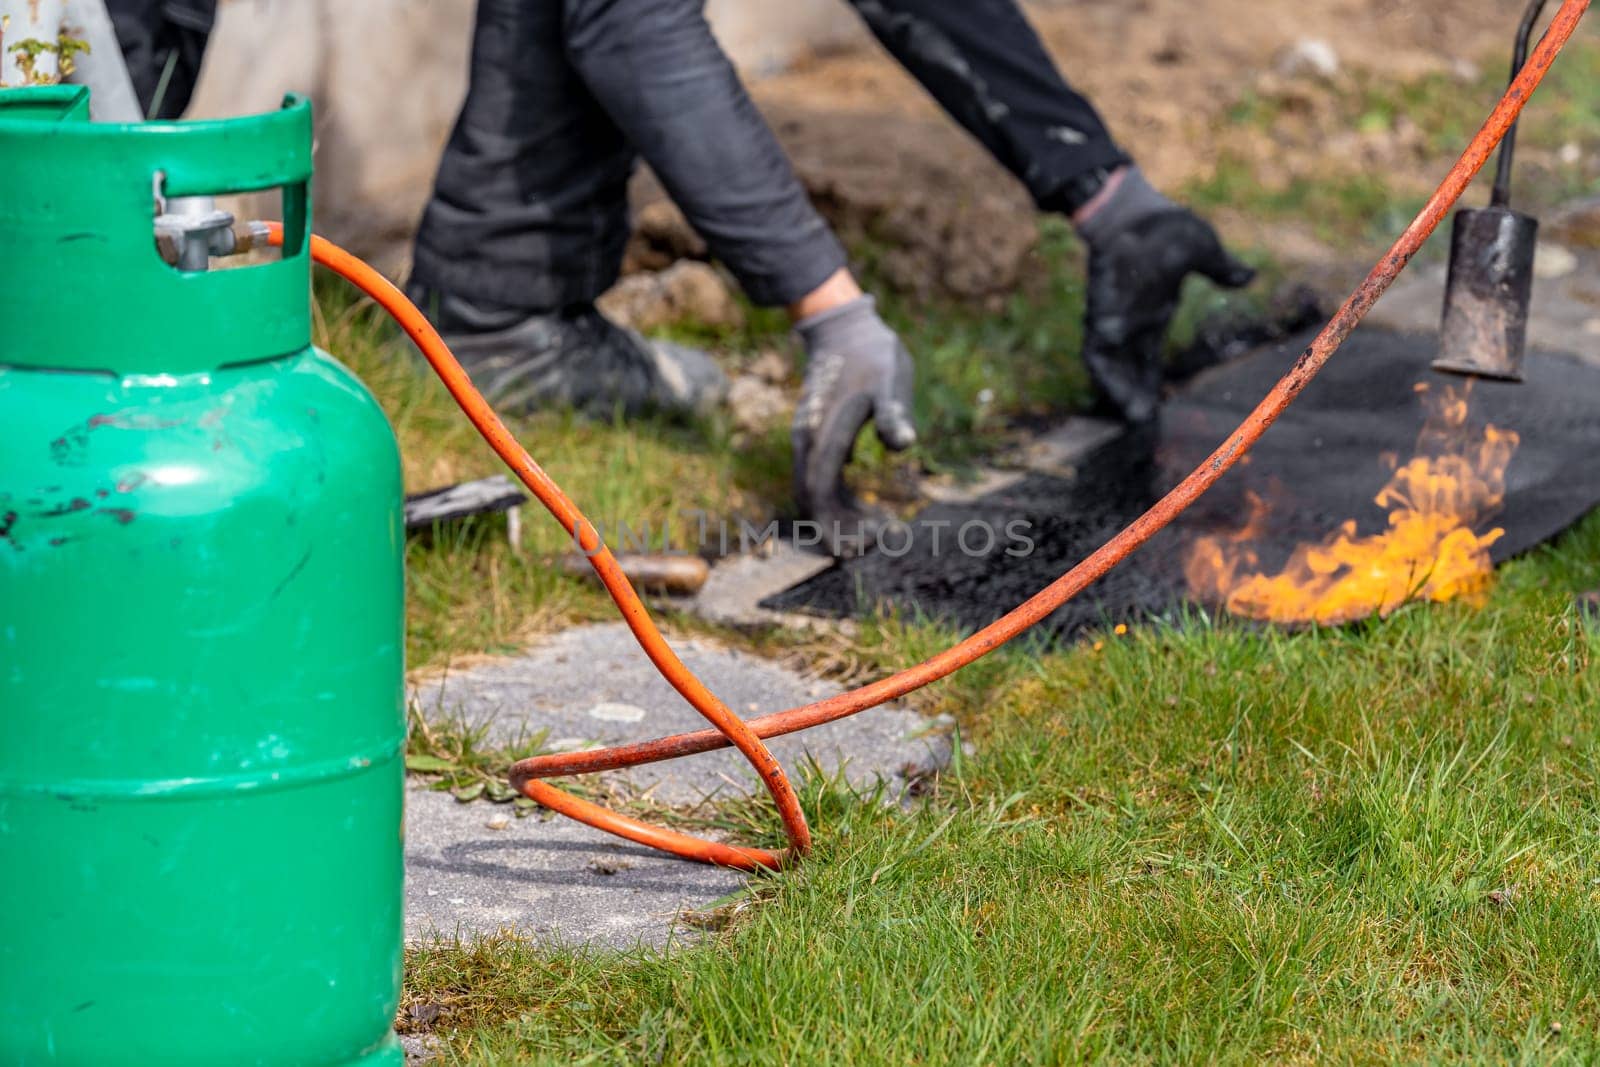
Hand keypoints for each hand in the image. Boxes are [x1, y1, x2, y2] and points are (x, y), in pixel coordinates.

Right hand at [791, 295, 916, 556]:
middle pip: (812, 501)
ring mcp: (808, 440)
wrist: (842, 328)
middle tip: (880, 540)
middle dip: (840, 529)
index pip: (820, 493)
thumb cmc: (871, 353)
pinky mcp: (816, 438)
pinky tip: (867, 506)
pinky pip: (820, 480)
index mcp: (822, 434)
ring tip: (878, 528)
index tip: (869, 541)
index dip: (838, 524)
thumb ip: (894, 412)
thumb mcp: (890, 379)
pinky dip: (840, 501)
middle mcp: (807, 442)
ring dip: (841, 517)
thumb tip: (903, 443)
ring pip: (814, 493)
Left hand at [1082, 209, 1255, 423]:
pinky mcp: (1099, 313)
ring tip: (1134, 417)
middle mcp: (1130, 322)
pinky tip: (1114, 390)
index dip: (1149, 382)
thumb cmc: (1165, 226)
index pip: (1148, 358)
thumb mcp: (1202, 252)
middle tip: (1143, 425)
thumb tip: (1248, 276)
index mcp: (1152, 313)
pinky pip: (1096, 352)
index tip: (1153, 409)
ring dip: (1120, 391)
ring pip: (1110, 367)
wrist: (1134, 209)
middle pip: (1129, 369)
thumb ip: (1220, 269)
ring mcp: (1113, 318)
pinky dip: (1106, 372)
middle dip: (1134, 396)